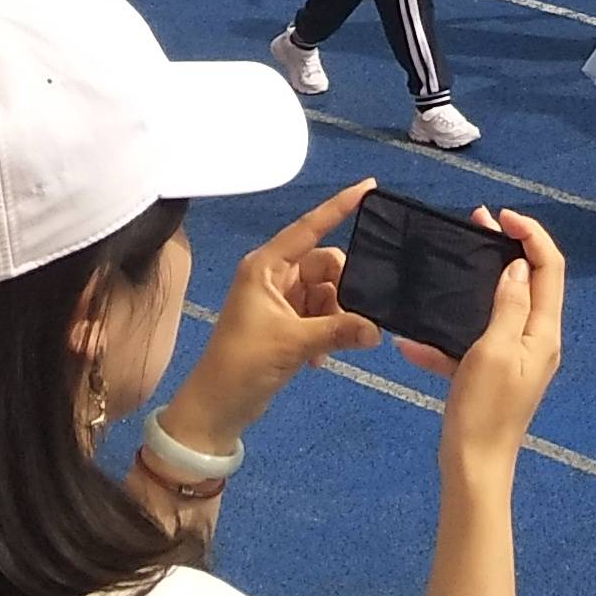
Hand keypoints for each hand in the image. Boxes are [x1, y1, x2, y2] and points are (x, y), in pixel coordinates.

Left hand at [171, 180, 389, 444]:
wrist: (217, 409)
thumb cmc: (243, 364)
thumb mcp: (293, 344)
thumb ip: (339, 330)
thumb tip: (378, 328)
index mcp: (265, 266)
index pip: (309, 227)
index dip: (339, 206)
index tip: (370, 187)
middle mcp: (273, 276)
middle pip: (325, 266)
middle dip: (342, 291)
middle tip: (351, 319)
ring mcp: (280, 300)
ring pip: (326, 293)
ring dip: (335, 318)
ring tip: (328, 348)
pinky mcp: (286, 324)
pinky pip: (320, 315)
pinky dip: (327, 333)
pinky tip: (319, 360)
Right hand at [436, 207, 565, 472]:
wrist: (473, 470)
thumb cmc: (484, 409)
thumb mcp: (493, 350)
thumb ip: (508, 305)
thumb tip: (518, 266)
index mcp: (543, 333)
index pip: (548, 268)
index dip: (531, 235)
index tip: (500, 217)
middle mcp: (535, 342)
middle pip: (528, 283)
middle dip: (506, 250)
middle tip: (476, 224)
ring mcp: (514, 361)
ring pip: (498, 309)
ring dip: (476, 285)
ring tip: (451, 260)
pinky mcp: (491, 378)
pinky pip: (470, 346)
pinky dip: (445, 340)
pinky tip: (411, 344)